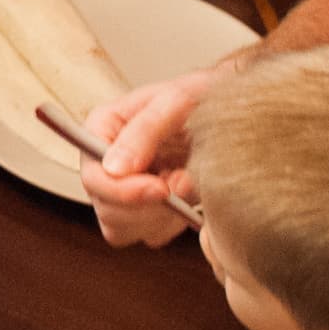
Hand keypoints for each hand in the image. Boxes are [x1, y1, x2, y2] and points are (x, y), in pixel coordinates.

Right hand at [82, 67, 221, 247]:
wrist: (236, 108)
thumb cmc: (205, 94)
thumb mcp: (176, 99)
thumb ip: (144, 130)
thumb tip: (114, 169)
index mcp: (103, 129)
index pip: (92, 176)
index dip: (121, 191)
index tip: (160, 188)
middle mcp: (106, 161)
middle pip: (105, 209)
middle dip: (147, 206)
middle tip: (182, 183)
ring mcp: (126, 189)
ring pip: (123, 228)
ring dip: (161, 216)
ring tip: (187, 185)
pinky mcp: (149, 209)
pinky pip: (151, 234)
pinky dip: (174, 223)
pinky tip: (189, 197)